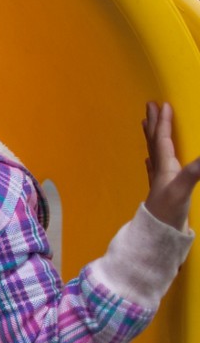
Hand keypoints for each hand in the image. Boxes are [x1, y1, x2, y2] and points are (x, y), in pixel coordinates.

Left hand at [143, 102, 199, 229]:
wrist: (157, 237)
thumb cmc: (168, 213)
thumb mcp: (183, 190)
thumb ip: (196, 171)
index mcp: (164, 167)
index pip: (163, 139)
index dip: (163, 122)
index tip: (162, 105)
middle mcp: (159, 171)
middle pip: (155, 142)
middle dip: (154, 123)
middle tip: (149, 106)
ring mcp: (159, 182)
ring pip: (154, 153)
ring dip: (152, 137)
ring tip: (146, 125)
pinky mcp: (161, 192)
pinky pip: (155, 169)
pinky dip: (154, 160)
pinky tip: (149, 160)